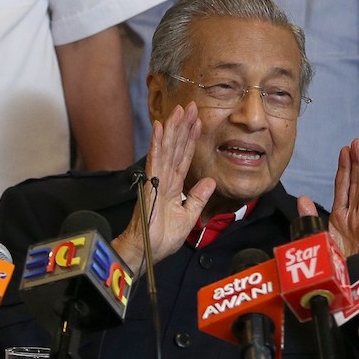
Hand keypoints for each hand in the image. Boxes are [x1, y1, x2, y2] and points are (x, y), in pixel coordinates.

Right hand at [113, 103, 215, 270]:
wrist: (147, 252)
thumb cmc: (162, 238)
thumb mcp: (189, 216)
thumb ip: (198, 197)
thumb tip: (210, 181)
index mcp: (174, 185)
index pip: (184, 157)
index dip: (191, 138)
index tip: (198, 121)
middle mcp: (165, 178)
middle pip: (176, 147)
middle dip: (183, 126)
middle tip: (191, 105)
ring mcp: (156, 179)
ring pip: (166, 148)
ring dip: (173, 128)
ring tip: (179, 110)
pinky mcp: (150, 184)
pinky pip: (155, 160)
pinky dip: (157, 143)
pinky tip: (160, 128)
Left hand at [297, 138, 358, 257]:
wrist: (344, 287)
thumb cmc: (332, 267)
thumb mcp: (315, 237)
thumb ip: (310, 217)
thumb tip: (302, 198)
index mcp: (340, 217)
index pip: (343, 187)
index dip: (344, 168)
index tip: (345, 150)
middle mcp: (354, 217)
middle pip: (357, 184)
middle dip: (358, 163)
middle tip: (358, 142)